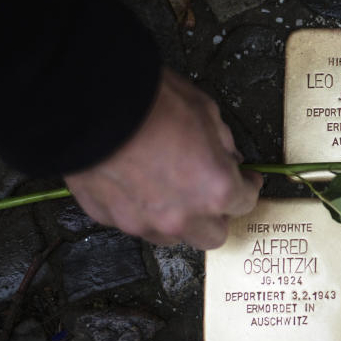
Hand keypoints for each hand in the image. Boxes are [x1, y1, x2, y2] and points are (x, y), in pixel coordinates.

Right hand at [64, 68, 262, 248]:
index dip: (248, 188)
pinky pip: (134, 223)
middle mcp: (182, 216)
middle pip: (212, 235)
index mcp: (216, 189)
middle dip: (217, 215)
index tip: (246, 179)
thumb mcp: (206, 111)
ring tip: (173, 191)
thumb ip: (222, 142)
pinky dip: (141, 211)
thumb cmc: (152, 103)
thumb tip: (226, 156)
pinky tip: (138, 186)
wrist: (91, 104)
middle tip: (213, 192)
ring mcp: (142, 223)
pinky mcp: (108, 219)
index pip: (245, 203)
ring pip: (172, 237)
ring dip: (180, 220)